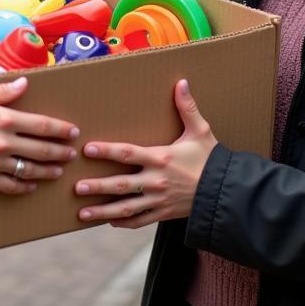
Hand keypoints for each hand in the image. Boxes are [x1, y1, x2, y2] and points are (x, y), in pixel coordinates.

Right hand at [0, 76, 79, 194]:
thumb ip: (4, 91)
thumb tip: (25, 83)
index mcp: (4, 118)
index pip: (43, 126)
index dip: (61, 130)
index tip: (73, 132)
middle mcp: (3, 142)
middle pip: (42, 150)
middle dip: (61, 152)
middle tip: (72, 153)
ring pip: (30, 170)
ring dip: (48, 171)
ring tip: (59, 170)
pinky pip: (11, 186)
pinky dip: (25, 187)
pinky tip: (32, 185)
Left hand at [75, 79, 216, 227]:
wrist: (227, 193)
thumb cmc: (212, 160)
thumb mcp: (200, 131)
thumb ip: (187, 107)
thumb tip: (181, 82)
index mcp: (161, 158)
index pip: (128, 153)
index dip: (106, 151)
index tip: (87, 149)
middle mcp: (156, 181)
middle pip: (121, 185)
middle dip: (98, 187)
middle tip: (77, 187)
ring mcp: (159, 200)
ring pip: (126, 208)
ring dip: (103, 211)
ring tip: (82, 213)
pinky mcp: (164, 214)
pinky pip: (141, 221)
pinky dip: (124, 223)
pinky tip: (110, 222)